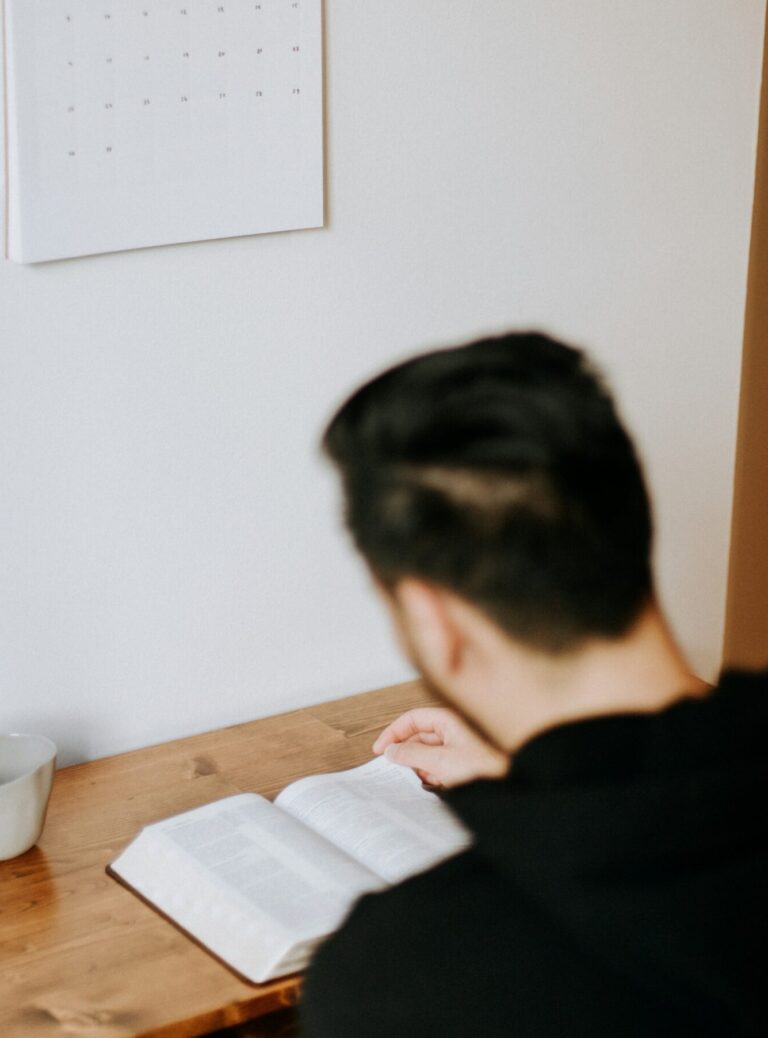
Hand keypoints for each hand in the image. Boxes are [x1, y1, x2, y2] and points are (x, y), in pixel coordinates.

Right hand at [372, 707, 508, 788]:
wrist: (514, 786)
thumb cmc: (486, 768)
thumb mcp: (441, 762)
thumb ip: (412, 755)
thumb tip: (391, 751)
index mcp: (448, 720)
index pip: (412, 719)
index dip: (393, 733)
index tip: (380, 750)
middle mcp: (453, 729)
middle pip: (419, 737)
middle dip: (411, 756)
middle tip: (403, 771)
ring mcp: (459, 746)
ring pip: (428, 754)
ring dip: (424, 769)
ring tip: (435, 780)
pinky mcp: (464, 762)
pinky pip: (440, 766)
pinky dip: (437, 776)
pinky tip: (445, 786)